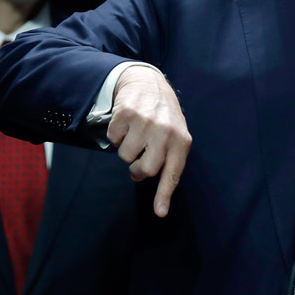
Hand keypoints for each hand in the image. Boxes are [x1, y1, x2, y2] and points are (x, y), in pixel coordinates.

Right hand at [107, 65, 191, 216]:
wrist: (148, 82)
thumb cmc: (163, 115)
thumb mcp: (176, 134)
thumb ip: (169, 158)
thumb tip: (156, 187)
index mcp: (181, 140)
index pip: (173, 173)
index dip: (164, 195)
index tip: (160, 212)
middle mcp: (165, 131)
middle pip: (145, 169)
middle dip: (138, 169)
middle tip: (139, 159)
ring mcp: (145, 122)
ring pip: (125, 155)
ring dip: (126, 149)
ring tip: (135, 134)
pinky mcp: (126, 113)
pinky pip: (113, 139)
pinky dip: (116, 135)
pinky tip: (126, 123)